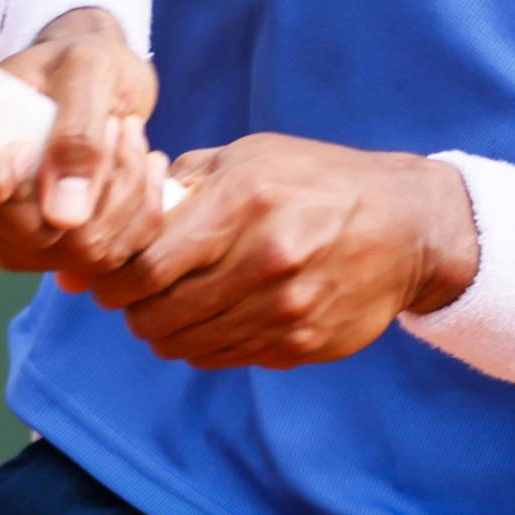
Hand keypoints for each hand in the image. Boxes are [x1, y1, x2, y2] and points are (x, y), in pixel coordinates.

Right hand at [0, 9, 171, 281]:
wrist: (109, 82)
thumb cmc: (84, 61)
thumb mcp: (86, 71)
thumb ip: (75, 134)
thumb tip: (64, 216)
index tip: (28, 151)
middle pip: (22, 234)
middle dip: (88, 185)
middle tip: (114, 126)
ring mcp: (11, 232)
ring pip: (73, 253)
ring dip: (123, 196)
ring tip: (129, 138)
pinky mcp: (54, 252)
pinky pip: (103, 261)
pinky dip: (137, 216)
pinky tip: (140, 171)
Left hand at [86, 133, 479, 370]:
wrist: (407, 226)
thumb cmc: (318, 181)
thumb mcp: (253, 156)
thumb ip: (183, 182)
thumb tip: (114, 215)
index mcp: (246, 203)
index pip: (147, 265)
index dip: (113, 279)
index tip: (108, 275)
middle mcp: (266, 261)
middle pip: (159, 314)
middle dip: (132, 309)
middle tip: (133, 295)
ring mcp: (286, 310)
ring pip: (187, 344)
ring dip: (165, 330)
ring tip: (172, 305)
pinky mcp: (302, 344)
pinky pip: (225, 357)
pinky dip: (205, 343)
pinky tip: (215, 316)